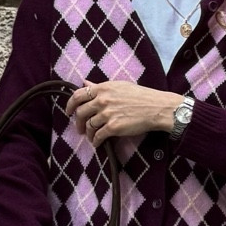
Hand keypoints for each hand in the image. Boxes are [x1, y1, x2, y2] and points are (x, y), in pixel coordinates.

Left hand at [66, 81, 181, 144]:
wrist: (156, 107)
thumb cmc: (140, 96)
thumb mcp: (119, 86)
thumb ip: (100, 86)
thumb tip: (85, 82)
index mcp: (103, 88)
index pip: (78, 95)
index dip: (70, 105)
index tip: (68, 112)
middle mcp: (103, 100)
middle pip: (81, 113)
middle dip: (78, 122)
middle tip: (80, 128)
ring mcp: (107, 114)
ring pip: (89, 126)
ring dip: (89, 133)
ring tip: (92, 137)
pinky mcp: (113, 127)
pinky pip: (98, 136)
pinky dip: (96, 141)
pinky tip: (98, 143)